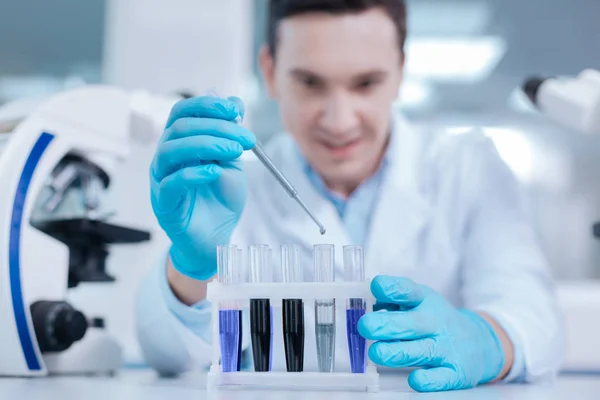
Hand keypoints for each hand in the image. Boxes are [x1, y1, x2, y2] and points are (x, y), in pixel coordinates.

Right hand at [150, 96, 255, 279]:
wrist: (216, 237)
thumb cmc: (220, 200)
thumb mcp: (232, 162)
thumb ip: (230, 135)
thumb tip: (234, 102)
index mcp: (181, 143)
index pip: (183, 112)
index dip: (206, 105)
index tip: (234, 110)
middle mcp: (166, 157)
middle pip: (180, 128)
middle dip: (216, 127)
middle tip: (246, 139)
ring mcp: (161, 179)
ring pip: (170, 150)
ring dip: (206, 144)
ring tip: (234, 151)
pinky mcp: (163, 203)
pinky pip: (171, 182)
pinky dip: (193, 174)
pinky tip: (215, 172)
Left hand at [358, 275, 505, 391]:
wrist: (477, 343)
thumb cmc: (433, 320)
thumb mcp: (415, 302)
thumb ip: (388, 301)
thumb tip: (359, 301)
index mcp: (422, 301)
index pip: (407, 291)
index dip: (392, 288)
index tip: (376, 287)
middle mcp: (434, 322)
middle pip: (410, 324)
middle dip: (387, 325)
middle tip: (365, 326)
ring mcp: (445, 347)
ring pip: (420, 351)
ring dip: (397, 352)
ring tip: (376, 352)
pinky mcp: (455, 372)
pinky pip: (440, 378)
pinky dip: (428, 380)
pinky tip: (414, 379)